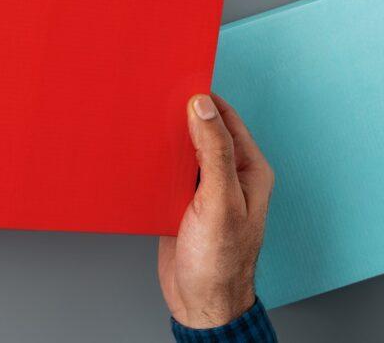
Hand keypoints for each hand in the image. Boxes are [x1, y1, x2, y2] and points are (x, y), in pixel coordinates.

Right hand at [158, 94, 273, 328]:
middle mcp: (228, 176)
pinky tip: (134, 155)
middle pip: (201, 132)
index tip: (177, 80)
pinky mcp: (180, 203)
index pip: (225, 119)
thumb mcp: (220, 200)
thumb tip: (202, 106)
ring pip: (180, 151)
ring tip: (138, 121)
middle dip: (178, 115)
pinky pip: (164, 174)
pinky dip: (151, 163)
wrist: (200, 304)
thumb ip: (214, 151)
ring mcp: (203, 190)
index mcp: (249, 170)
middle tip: (151, 96)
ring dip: (162, 140)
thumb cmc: (221, 261)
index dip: (203, 98)